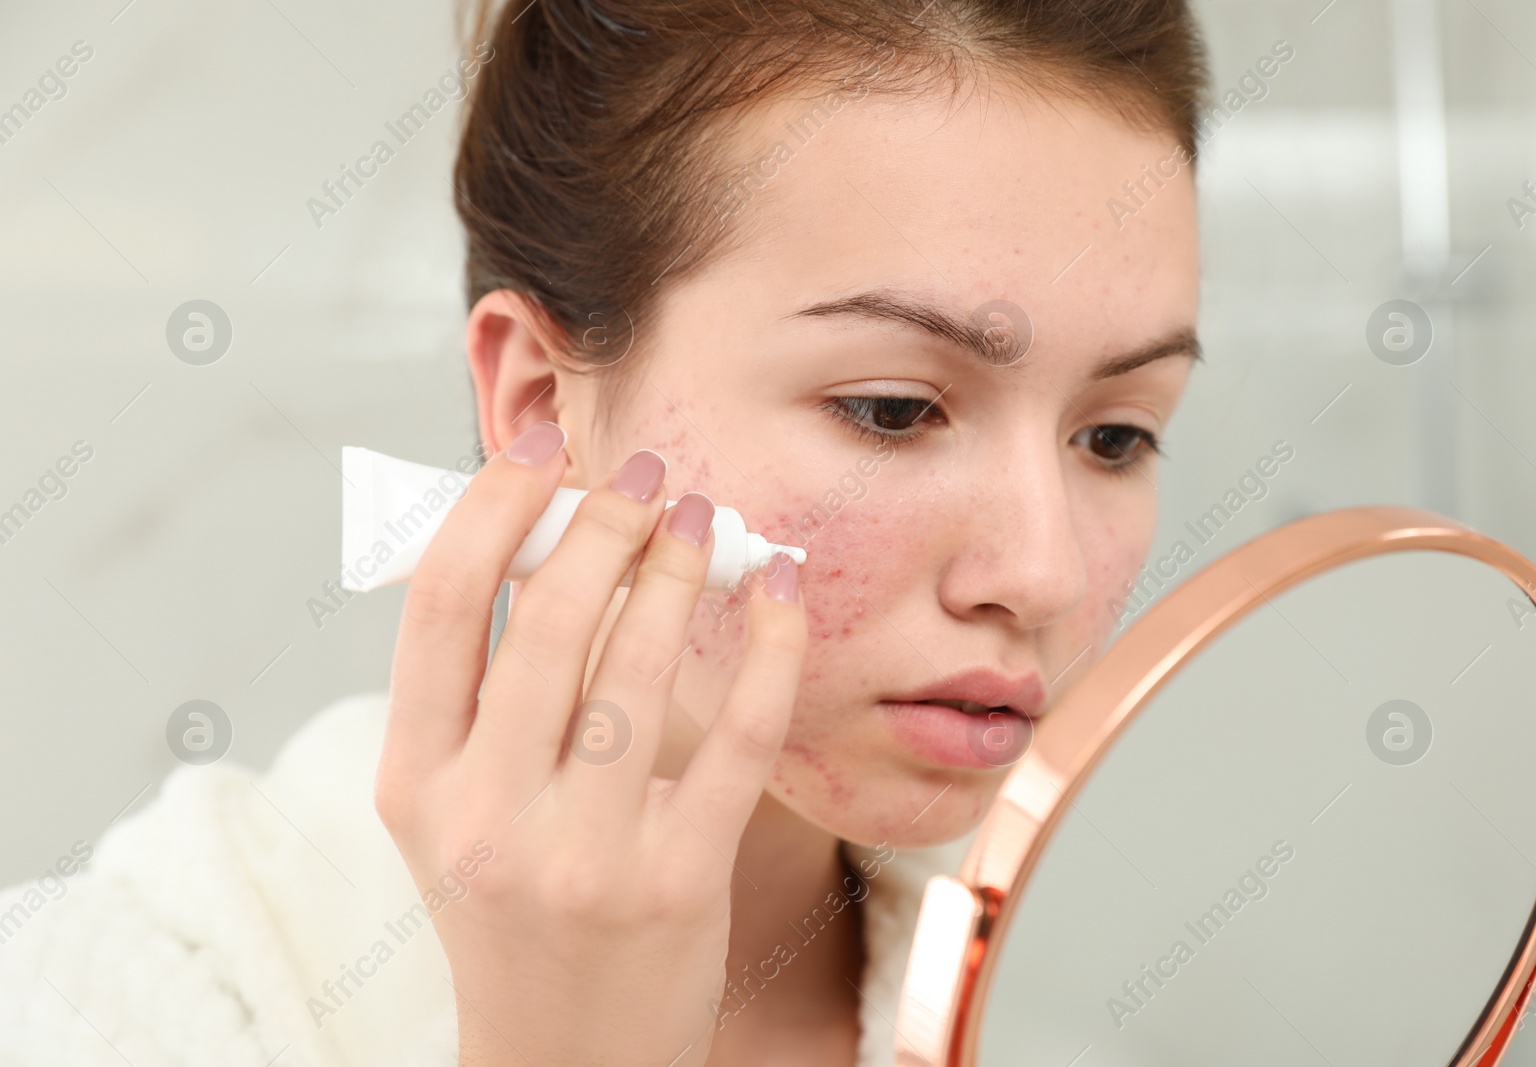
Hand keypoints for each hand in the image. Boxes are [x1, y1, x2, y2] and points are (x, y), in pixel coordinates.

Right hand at [374, 424, 807, 1066]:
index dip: (494, 503)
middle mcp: (486, 815)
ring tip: (706, 519)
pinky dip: (764, 652)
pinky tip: (775, 596)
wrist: (562, 1057)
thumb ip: (484, 688)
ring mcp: (583, 853)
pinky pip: (735, 739)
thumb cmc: (513, 906)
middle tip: (648, 476)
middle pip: (549, 621)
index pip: (443, 604)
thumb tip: (545, 534)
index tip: (546, 444)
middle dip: (605, 522)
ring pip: (640, 668)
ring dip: (681, 571)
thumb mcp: (456, 807)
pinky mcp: (678, 880)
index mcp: (416, 780)